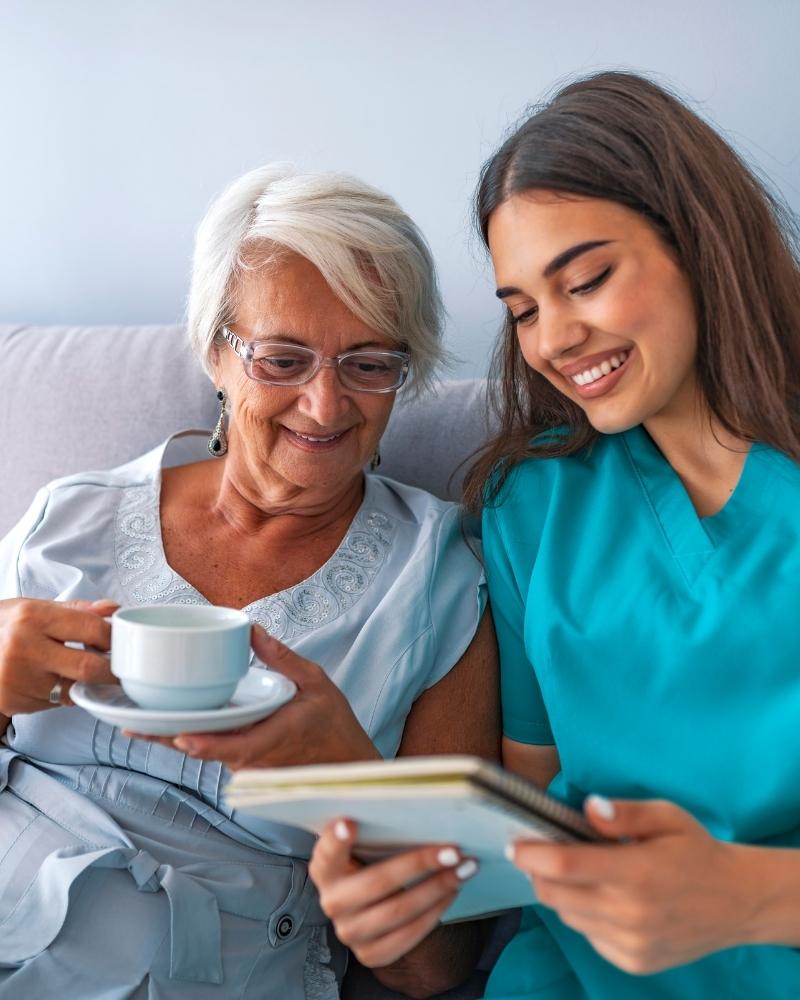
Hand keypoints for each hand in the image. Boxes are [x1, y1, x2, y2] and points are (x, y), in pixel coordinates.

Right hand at [0, 597, 117, 714]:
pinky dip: (59, 694)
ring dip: (81, 683)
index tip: (121, 642)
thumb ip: (77, 610)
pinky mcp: (14, 702)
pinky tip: (46, 680)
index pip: (91, 629)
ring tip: (72, 669)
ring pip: (72, 689)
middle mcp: (23, 648)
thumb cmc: (5, 626)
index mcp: (32, 617)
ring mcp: (17, 679)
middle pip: (88, 667)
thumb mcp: (34, 608)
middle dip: (111, 671)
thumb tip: (113, 609)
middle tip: (118, 669)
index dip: (113, 638)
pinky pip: (54, 703)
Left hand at [131, 626, 380, 768]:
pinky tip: (167, 723)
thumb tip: (251, 630)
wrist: (346, 763)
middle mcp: (252, 758)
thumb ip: (282, 659)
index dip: (203, 743)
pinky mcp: (243, 763)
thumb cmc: (334, 725)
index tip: (178, 735)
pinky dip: (191, 738)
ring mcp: (246, 764)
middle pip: (204, 749)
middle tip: (131, 722)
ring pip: (204, 751)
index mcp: (271, 738)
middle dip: (167, 736)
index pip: (231, 747)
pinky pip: (213, 751)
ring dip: (174, 737)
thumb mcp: (316, 682)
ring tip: (139, 720)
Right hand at [309, 818, 478, 967]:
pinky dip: (436, 910)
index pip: (327, 852)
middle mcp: (332, 902)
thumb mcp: (367, 846)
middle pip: (378, 882)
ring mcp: (350, 931)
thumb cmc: (374, 862)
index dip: (336, 839)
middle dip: (420, 864)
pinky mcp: (371, 954)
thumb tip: (418, 812)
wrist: (375, 908)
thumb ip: (377, 832)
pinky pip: (409, 934)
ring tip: (463, 869)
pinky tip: (452, 892)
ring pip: (399, 910)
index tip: (350, 823)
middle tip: (453, 850)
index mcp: (326, 869)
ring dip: (437, 888)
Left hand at [508, 796, 755, 974]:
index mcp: (637, 872)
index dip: (531, 854)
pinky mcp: (633, 962)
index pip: (564, 866)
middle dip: (538, 872)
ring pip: (568, 916)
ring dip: (562, 893)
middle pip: (555, 894)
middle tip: (540, 852)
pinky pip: (588, 936)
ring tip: (580, 872)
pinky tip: (605, 898)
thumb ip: (624, 812)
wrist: (737, 901)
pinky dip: (585, 916)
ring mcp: (631, 943)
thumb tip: (588, 808)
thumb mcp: (667, 816)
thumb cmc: (696, 850)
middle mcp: (631, 914)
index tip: (514, 843)